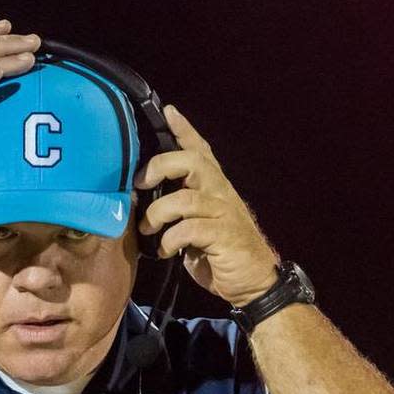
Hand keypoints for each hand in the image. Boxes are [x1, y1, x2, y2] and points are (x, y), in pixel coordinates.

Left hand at [134, 105, 279, 306]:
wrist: (252, 283)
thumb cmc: (219, 253)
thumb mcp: (195, 225)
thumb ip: (177, 209)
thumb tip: (140, 202)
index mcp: (214, 187)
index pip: (201, 150)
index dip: (184, 130)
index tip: (168, 111)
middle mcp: (220, 194)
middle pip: (192, 162)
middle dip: (160, 167)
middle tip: (141, 184)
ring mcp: (223, 214)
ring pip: (185, 198)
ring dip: (158, 213)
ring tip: (148, 228)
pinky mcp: (223, 237)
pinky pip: (189, 229)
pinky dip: (170, 240)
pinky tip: (165, 250)